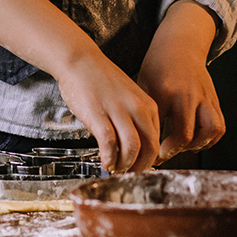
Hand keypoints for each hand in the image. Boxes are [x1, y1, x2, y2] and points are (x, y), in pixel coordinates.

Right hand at [0, 0, 159, 171]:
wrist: (79, 61)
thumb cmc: (100, 80)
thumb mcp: (128, 97)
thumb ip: (134, 119)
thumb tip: (134, 148)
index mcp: (147, 105)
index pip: (157, 140)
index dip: (149, 160)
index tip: (138, 167)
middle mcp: (137, 108)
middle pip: (150, 148)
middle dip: (140, 167)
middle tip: (129, 175)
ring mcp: (119, 112)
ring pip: (133, 149)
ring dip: (125, 165)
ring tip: (116, 168)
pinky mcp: (99, 115)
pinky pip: (110, 144)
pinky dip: (109, 158)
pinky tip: (104, 161)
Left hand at [135, 2, 224, 161]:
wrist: (180, 45)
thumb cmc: (158, 65)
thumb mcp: (143, 84)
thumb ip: (143, 111)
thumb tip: (135, 138)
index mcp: (164, 92)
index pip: (158, 129)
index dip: (152, 148)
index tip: (147, 154)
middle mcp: (187, 95)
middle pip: (185, 135)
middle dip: (173, 151)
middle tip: (163, 154)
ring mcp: (203, 97)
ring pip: (210, 131)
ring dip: (196, 145)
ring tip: (183, 146)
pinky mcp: (214, 99)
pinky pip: (219, 126)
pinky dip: (210, 139)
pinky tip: (196, 140)